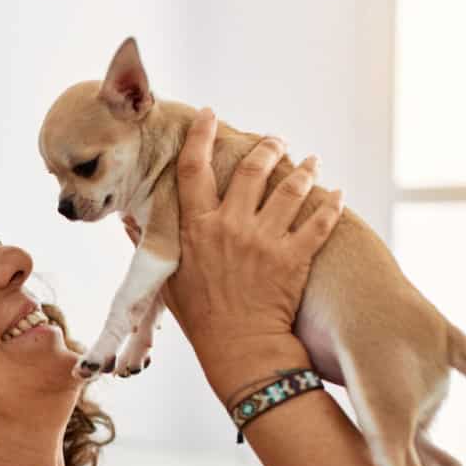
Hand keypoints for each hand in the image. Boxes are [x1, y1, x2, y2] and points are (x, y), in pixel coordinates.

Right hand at [135, 108, 342, 353]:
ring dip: (303, 169)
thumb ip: (149, 246)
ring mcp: (265, 241)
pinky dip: (331, 204)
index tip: (209, 115)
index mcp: (197, 229)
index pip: (194, 169)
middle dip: (266, 147)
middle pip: (251, 169)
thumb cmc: (201, 319)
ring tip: (310, 161)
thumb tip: (128, 223)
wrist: (240, 350)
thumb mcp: (168, 281)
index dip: (201, 136)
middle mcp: (231, 227)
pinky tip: (337, 194)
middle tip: (276, 140)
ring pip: (290, 188)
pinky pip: (319, 221)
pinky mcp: (294, 257)